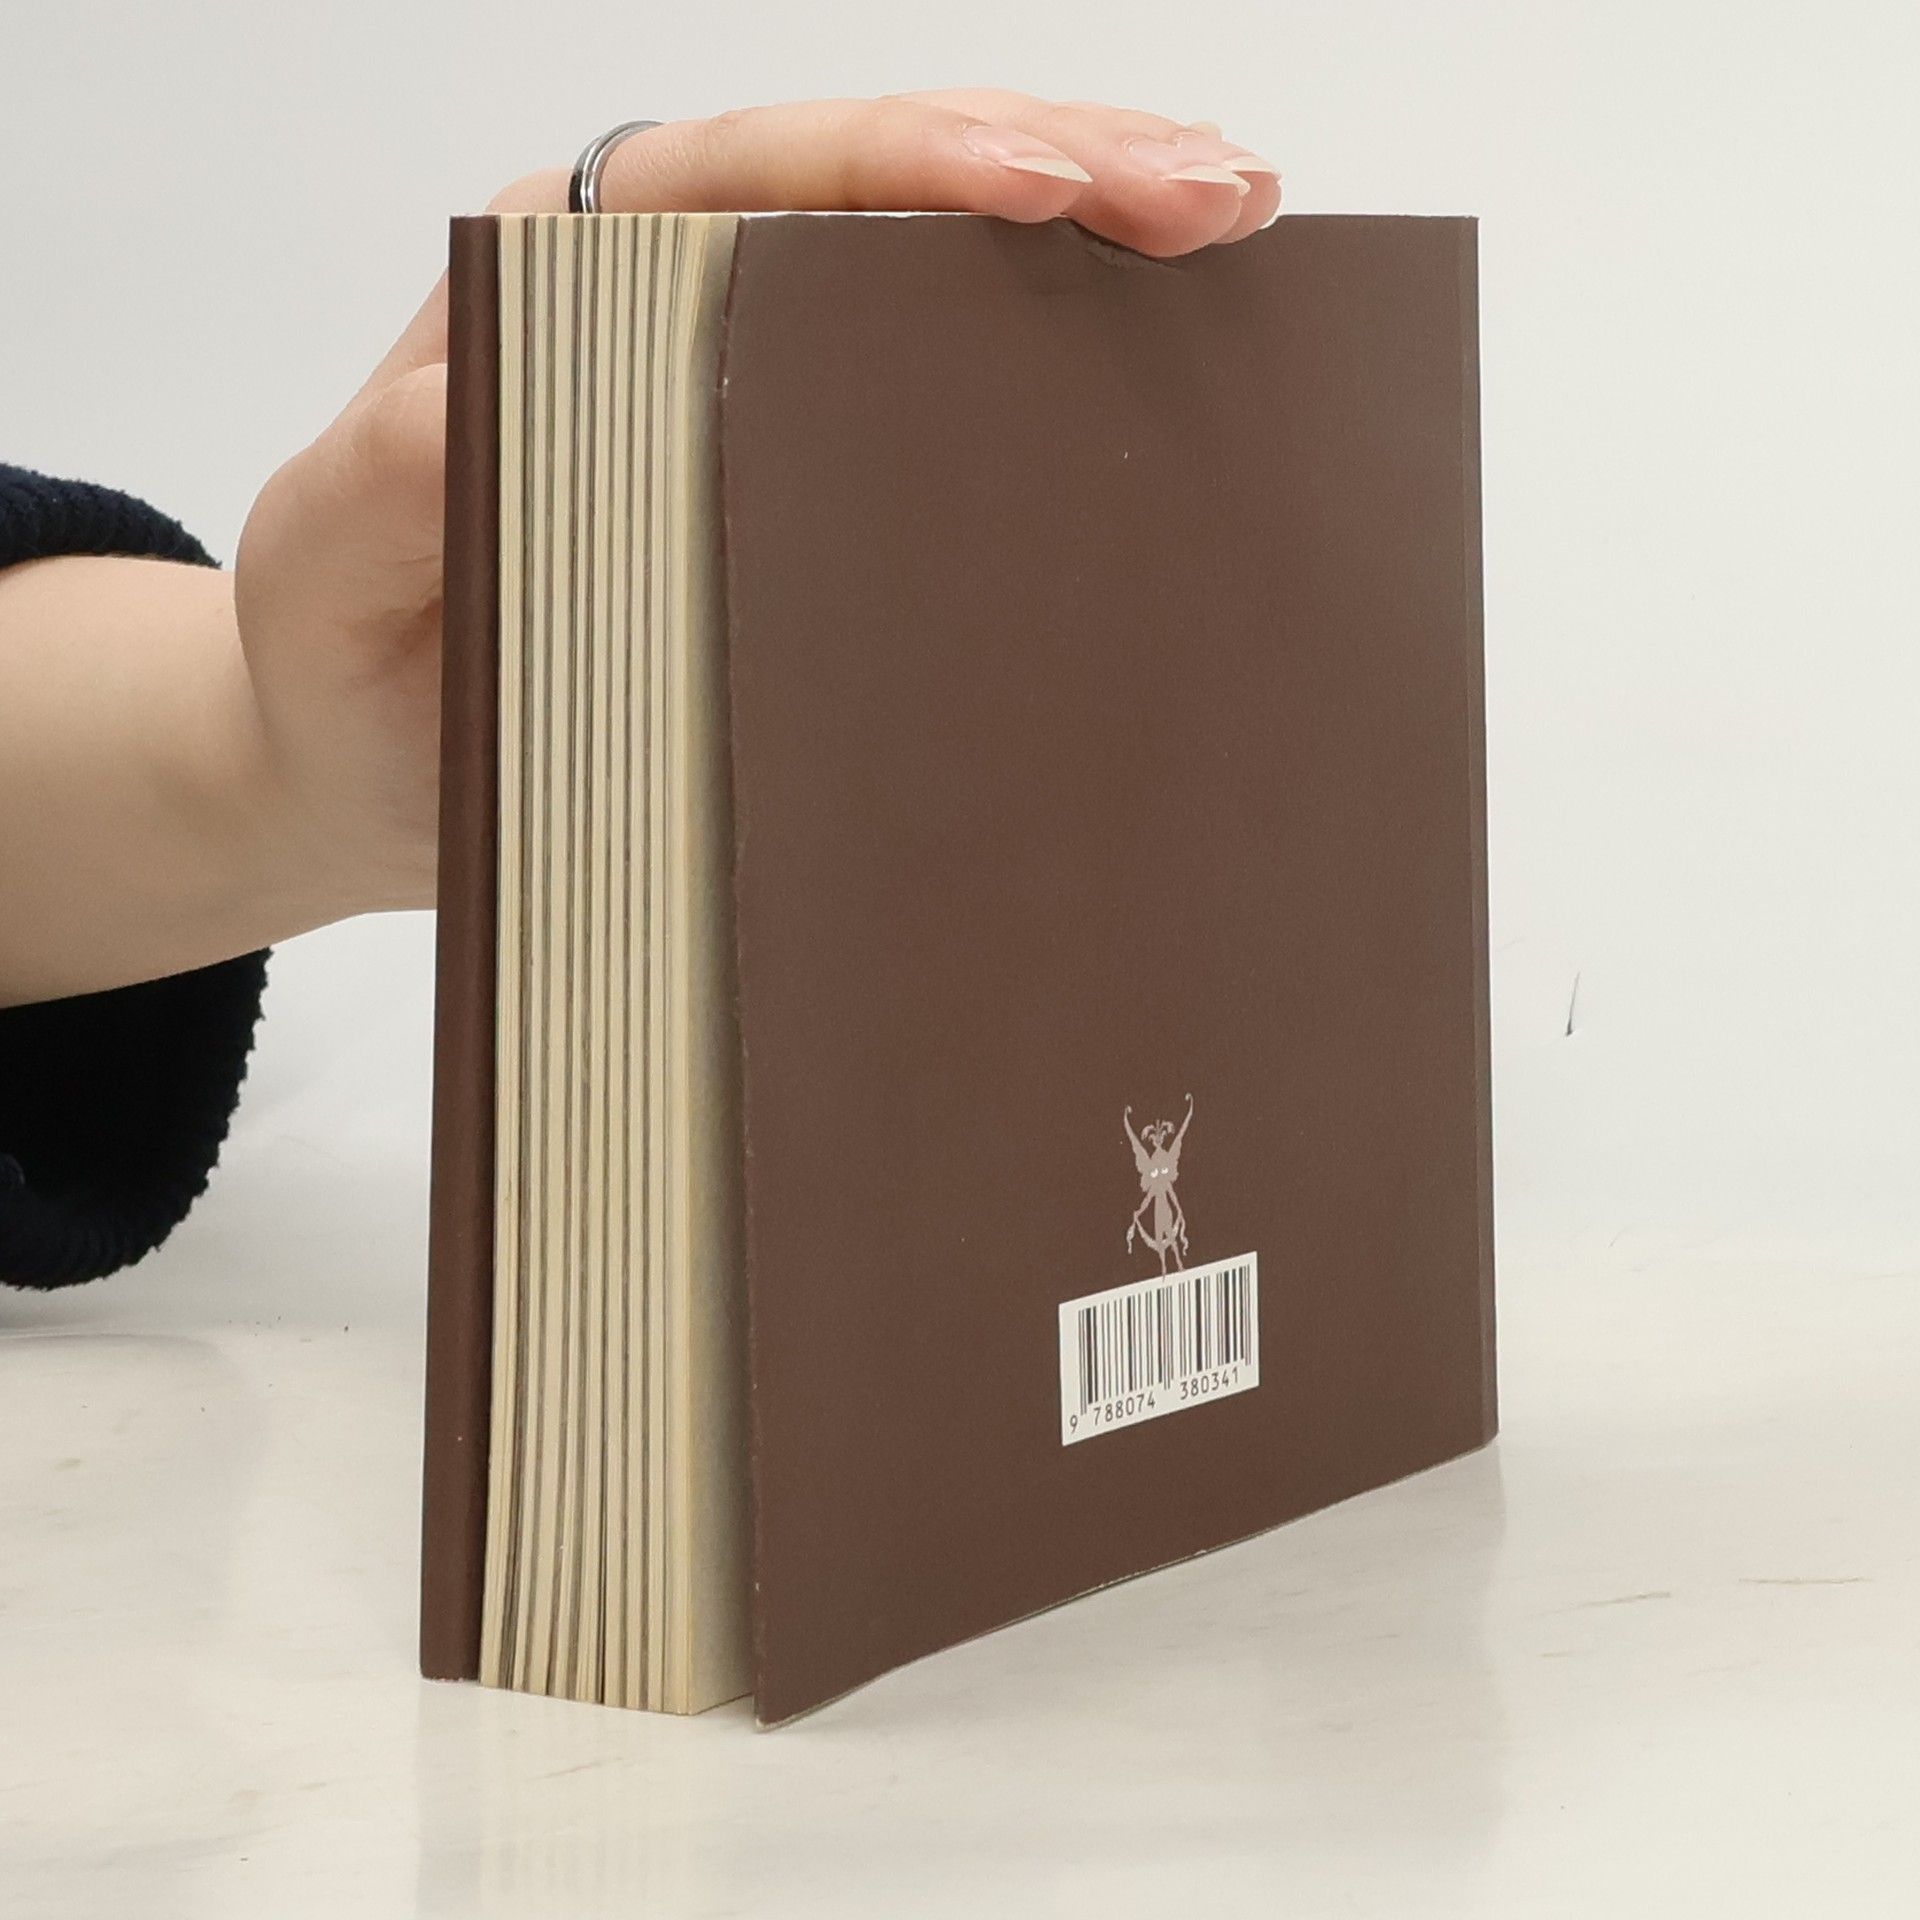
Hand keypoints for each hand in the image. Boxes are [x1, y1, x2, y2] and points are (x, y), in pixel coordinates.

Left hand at [234, 94, 1279, 918]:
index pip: (752, 176)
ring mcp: (740, 386)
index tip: (1052, 186)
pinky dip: (1044, 358)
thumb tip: (481, 396)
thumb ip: (382, 490)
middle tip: (1218, 193)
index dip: (910, 164)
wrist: (354, 770)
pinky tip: (1148, 352)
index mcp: (557, 284)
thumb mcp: (325, 580)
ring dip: (1083, 246)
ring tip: (1229, 231)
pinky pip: (927, 392)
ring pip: (927, 271)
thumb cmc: (338, 668)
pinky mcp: (789, 478)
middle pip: (877, 189)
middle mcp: (662, 303)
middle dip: (1059, 165)